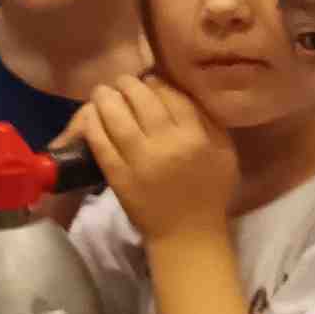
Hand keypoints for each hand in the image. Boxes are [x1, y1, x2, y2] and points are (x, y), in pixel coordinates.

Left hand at [74, 74, 241, 242]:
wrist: (188, 235)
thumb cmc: (210, 192)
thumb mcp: (224, 153)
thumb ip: (208, 121)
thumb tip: (181, 89)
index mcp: (196, 136)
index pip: (171, 95)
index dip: (157, 82)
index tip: (149, 78)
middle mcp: (167, 144)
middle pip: (141, 100)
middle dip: (128, 84)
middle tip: (121, 81)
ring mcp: (140, 160)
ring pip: (117, 117)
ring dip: (106, 99)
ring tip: (102, 92)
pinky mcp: (119, 176)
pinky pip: (101, 144)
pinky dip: (93, 125)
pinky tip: (91, 115)